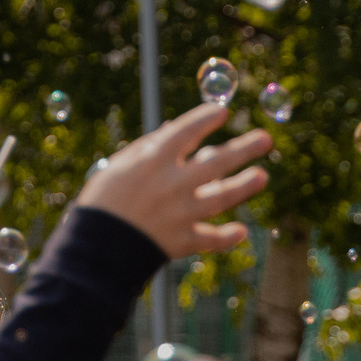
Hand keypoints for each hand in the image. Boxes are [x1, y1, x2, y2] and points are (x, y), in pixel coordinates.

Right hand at [76, 103, 269, 257]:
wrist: (95, 249)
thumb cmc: (103, 200)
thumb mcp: (119, 167)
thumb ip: (147, 148)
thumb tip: (174, 130)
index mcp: (153, 162)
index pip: (187, 132)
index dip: (205, 119)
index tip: (222, 111)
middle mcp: (172, 184)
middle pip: (215, 162)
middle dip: (242, 149)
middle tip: (266, 139)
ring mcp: (180, 213)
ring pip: (221, 198)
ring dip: (243, 186)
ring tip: (262, 176)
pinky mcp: (182, 241)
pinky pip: (210, 238)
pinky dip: (226, 237)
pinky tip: (242, 231)